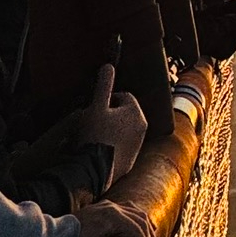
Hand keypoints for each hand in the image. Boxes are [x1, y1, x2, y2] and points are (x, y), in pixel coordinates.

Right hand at [69, 62, 146, 187]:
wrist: (95, 170)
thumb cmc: (95, 135)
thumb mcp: (96, 107)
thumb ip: (103, 86)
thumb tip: (108, 66)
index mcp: (136, 112)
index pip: (123, 96)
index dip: (107, 100)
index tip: (95, 108)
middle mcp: (142, 128)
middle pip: (123, 113)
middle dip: (110, 115)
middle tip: (93, 122)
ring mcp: (138, 145)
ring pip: (123, 130)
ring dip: (111, 130)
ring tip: (94, 137)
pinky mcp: (131, 160)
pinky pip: (121, 147)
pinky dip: (112, 145)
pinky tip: (99, 150)